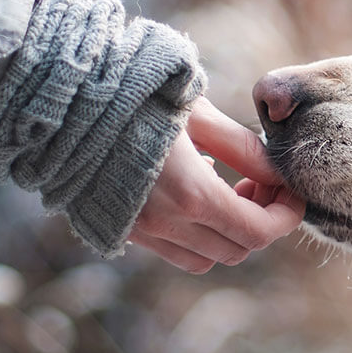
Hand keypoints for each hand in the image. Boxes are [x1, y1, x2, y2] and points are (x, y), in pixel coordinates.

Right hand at [128, 97, 304, 272]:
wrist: (59, 98)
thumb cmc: (133, 94)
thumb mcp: (198, 113)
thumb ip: (243, 149)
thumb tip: (279, 174)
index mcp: (190, 195)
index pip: (258, 232)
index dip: (286, 216)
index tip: (292, 192)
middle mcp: (164, 224)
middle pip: (237, 250)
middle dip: (262, 221)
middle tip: (260, 183)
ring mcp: (138, 231)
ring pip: (205, 258)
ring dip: (229, 232)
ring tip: (230, 188)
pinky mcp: (117, 228)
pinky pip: (171, 250)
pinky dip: (196, 234)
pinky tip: (194, 190)